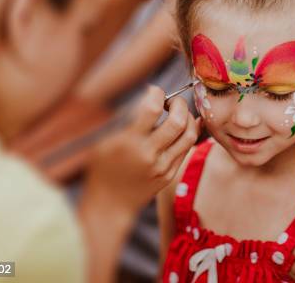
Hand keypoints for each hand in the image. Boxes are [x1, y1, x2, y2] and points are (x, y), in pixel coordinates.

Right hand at [84, 86, 198, 213]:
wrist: (110, 204)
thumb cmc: (102, 167)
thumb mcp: (104, 140)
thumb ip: (125, 119)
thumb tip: (147, 95)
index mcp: (128, 142)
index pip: (151, 109)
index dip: (157, 93)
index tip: (154, 90)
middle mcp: (148, 154)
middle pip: (178, 121)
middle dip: (179, 103)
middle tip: (171, 100)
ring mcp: (162, 166)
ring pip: (189, 134)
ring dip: (188, 116)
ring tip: (179, 111)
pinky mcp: (170, 173)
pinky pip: (187, 148)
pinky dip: (191, 131)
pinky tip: (187, 123)